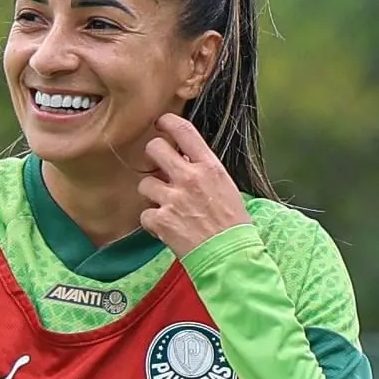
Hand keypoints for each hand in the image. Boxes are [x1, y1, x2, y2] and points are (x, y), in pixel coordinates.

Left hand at [138, 113, 251, 257]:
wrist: (231, 256)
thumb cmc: (233, 225)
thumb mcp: (225, 187)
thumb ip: (203, 170)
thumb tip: (182, 159)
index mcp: (209, 167)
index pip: (184, 131)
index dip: (168, 122)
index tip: (161, 123)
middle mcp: (189, 178)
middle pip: (154, 148)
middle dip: (153, 156)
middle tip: (159, 167)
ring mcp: (173, 199)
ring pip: (145, 183)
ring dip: (152, 194)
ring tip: (167, 207)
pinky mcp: (161, 220)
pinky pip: (145, 213)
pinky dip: (152, 222)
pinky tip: (167, 227)